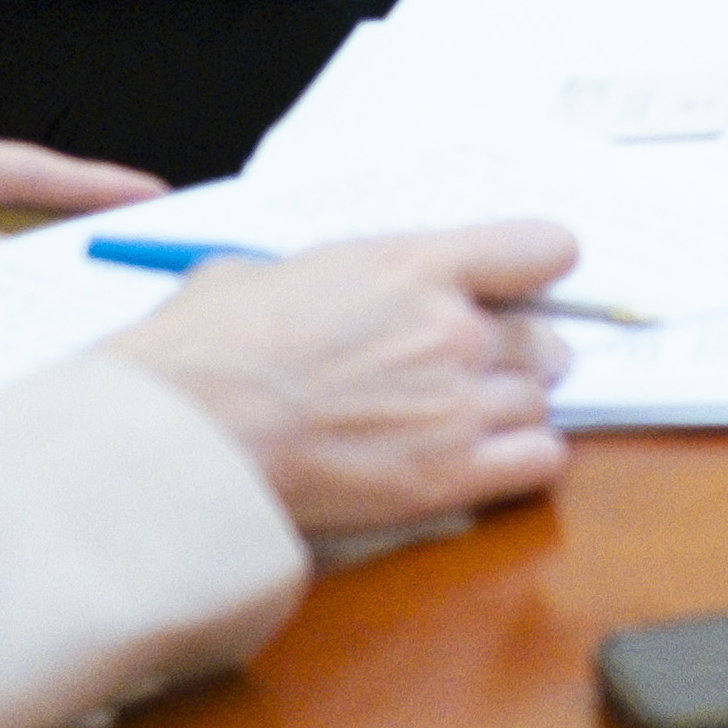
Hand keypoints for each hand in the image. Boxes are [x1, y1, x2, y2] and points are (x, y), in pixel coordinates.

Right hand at [112, 224, 576, 545]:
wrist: (183, 442)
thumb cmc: (200, 354)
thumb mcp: (256, 275)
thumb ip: (322, 278)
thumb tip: (318, 292)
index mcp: (413, 267)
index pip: (540, 249)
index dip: (535, 270)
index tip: (520, 286)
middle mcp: (453, 333)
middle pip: (544, 338)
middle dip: (514, 354)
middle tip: (469, 372)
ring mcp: (457, 408)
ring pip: (539, 402)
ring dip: (507, 412)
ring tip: (451, 425)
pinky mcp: (449, 479)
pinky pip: (538, 462)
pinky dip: (520, 463)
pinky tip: (478, 464)